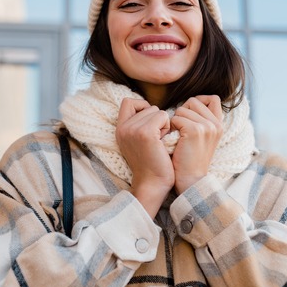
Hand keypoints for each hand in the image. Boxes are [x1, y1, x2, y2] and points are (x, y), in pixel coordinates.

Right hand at [116, 98, 174, 216]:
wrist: (152, 184)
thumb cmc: (152, 164)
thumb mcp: (137, 142)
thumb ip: (138, 125)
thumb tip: (151, 108)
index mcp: (119, 130)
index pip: (128, 102)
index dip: (142, 106)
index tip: (150, 122)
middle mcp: (123, 128)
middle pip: (147, 106)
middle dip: (156, 120)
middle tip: (156, 139)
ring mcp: (133, 129)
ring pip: (156, 110)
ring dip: (163, 124)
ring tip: (159, 142)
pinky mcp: (146, 133)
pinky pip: (163, 116)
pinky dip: (167, 127)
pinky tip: (164, 142)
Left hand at [170, 95, 223, 192]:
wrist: (190, 180)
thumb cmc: (189, 160)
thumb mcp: (201, 138)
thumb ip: (200, 120)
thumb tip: (187, 104)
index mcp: (219, 125)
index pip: (213, 98)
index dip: (198, 101)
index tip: (189, 115)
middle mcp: (216, 124)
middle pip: (194, 101)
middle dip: (182, 112)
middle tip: (180, 130)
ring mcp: (207, 127)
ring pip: (182, 109)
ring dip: (175, 121)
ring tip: (177, 138)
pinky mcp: (195, 130)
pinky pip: (176, 118)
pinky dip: (171, 128)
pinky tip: (174, 141)